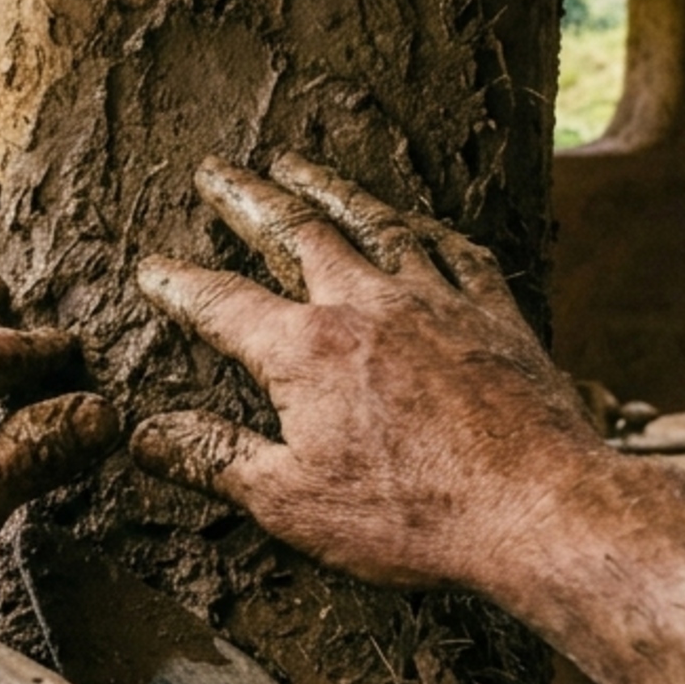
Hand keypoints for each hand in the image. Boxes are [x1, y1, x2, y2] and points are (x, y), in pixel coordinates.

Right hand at [130, 155, 606, 594]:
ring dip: (329, 190)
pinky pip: (456, 251)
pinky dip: (429, 229)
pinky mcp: (493, 316)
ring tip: (299, 167)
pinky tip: (418, 223)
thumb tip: (146, 436)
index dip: (177, 285)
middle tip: (218, 170)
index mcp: (305, 352)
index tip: (151, 268)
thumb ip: (215, 458)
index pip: (221, 304)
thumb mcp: (291, 501)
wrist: (538, 507)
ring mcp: (435, 302)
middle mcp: (365, 305)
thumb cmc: (412, 516)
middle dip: (248, 199)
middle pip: (294, 232)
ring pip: (373, 223)